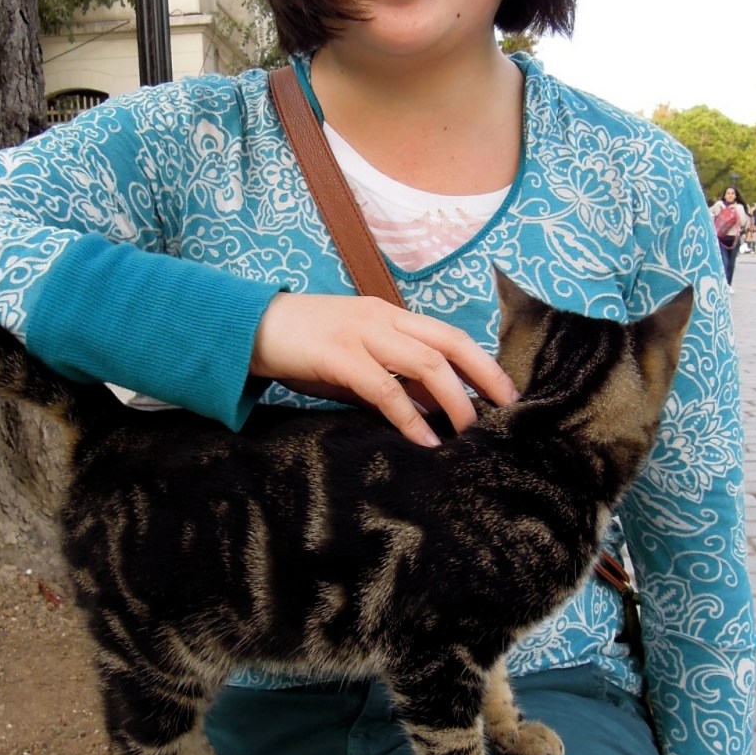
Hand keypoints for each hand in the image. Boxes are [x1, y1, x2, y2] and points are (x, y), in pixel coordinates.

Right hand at [249, 293, 518, 447]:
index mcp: (388, 315)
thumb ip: (390, 377)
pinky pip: (384, 388)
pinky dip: (409, 417)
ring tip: (470, 431)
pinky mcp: (339, 356)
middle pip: (448, 344)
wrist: (248, 329)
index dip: (481, 361)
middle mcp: (382, 318)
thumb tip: (430, 407)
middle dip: (483, 375)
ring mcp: (361, 334)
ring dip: (453, 400)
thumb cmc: (302, 347)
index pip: (448, 335)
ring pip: (425, 364)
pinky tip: (425, 440)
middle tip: (507, 407)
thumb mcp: (354, 359)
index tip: (504, 390)